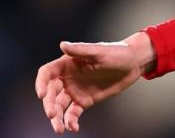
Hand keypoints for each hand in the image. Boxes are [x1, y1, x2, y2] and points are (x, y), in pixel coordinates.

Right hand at [35, 32, 155, 133]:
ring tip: (59, 129)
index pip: (46, 73)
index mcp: (67, 63)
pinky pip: (72, 113)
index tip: (42, 94)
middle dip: (49, 104)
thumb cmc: (117, 52)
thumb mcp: (99, 51)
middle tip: (52, 114)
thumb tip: (62, 44)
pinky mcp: (84, 101)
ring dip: (56, 118)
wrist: (134, 63)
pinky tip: (73, 128)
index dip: (40, 83)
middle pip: (50, 93)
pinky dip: (70, 121)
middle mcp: (67, 78)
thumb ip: (81, 50)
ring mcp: (75, 90)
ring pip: (59, 106)